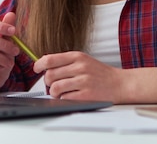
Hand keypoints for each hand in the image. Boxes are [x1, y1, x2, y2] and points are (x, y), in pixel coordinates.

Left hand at [33, 51, 156, 103]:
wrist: (120, 83)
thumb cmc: (100, 73)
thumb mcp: (83, 60)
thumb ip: (65, 62)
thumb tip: (43, 66)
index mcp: (77, 56)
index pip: (50, 59)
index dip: (39, 65)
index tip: (36, 69)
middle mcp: (80, 67)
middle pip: (50, 75)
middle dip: (47, 82)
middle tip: (52, 84)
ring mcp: (84, 81)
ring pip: (55, 88)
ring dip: (54, 93)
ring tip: (60, 92)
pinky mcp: (87, 95)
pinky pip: (65, 98)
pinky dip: (63, 99)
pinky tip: (69, 97)